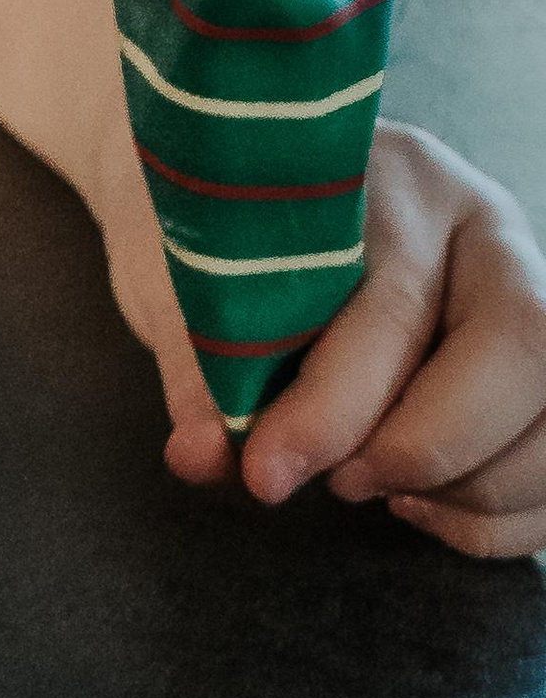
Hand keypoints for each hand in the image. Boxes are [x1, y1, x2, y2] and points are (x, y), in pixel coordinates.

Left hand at [154, 124, 545, 556]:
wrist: (237, 188)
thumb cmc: (217, 232)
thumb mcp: (186, 280)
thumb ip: (199, 370)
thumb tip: (203, 455)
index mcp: (392, 179)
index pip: (391, 302)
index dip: (332, 406)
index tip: (265, 469)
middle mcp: (482, 229)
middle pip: (520, 344)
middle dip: (428, 446)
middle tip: (340, 481)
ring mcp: (529, 290)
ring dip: (474, 487)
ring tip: (372, 488)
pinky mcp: (540, 370)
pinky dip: (500, 517)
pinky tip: (417, 505)